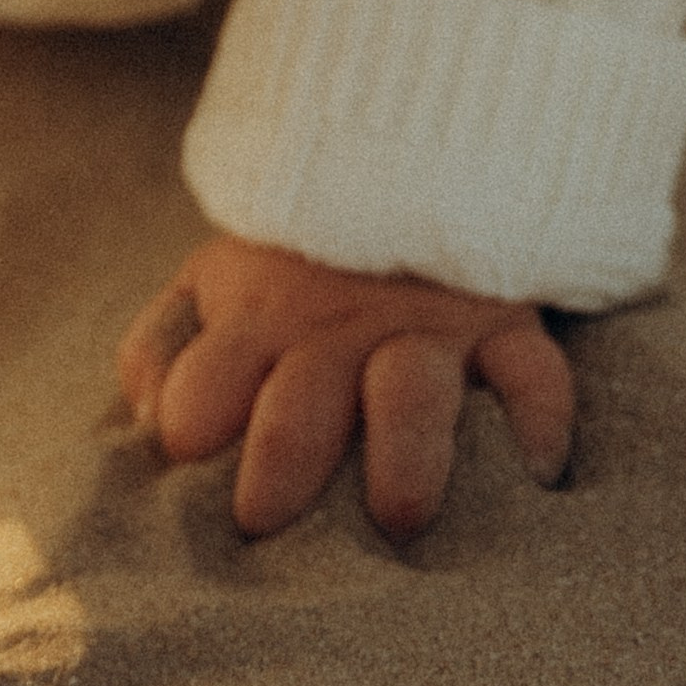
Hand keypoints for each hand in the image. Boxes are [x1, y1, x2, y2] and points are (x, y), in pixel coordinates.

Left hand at [118, 236, 573, 541]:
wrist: (408, 163)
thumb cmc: (291, 266)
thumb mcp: (210, 286)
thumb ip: (162, 351)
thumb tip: (146, 427)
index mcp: (254, 320)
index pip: (207, 377)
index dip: (189, 417)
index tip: (187, 464)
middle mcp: (337, 329)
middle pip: (301, 398)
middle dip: (280, 460)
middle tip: (264, 522)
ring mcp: (426, 327)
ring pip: (414, 392)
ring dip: (404, 456)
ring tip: (398, 520)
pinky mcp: (505, 323)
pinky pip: (533, 374)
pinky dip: (538, 423)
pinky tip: (534, 479)